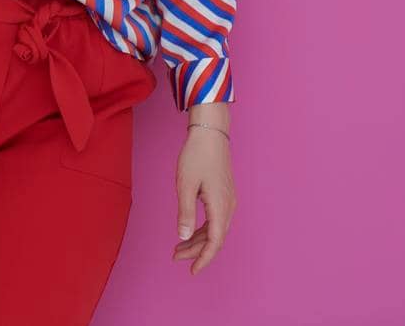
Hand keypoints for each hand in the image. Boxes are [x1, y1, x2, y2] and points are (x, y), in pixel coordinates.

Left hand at [172, 124, 236, 274]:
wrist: (210, 134)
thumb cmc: (196, 156)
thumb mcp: (185, 185)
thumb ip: (184, 212)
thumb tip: (182, 236)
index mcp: (221, 207)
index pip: (215, 242)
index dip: (204, 258)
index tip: (192, 271)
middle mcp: (229, 207)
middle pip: (215, 238)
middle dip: (196, 250)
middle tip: (175, 256)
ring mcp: (228, 201)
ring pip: (215, 229)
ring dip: (198, 240)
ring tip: (178, 247)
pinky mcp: (224, 195)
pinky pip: (215, 219)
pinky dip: (203, 229)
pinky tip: (189, 230)